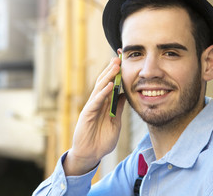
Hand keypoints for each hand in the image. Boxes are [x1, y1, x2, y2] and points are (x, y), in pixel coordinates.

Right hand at [63, 56, 125, 175]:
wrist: (91, 154)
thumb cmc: (102, 140)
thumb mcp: (115, 122)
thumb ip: (118, 108)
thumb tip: (125, 95)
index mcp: (105, 104)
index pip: (111, 85)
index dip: (116, 75)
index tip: (124, 63)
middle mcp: (97, 103)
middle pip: (104, 82)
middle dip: (112, 70)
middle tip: (119, 58)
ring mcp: (92, 107)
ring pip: (100, 88)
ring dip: (108, 76)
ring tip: (115, 66)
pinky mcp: (87, 114)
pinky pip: (96, 101)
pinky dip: (103, 93)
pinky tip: (110, 85)